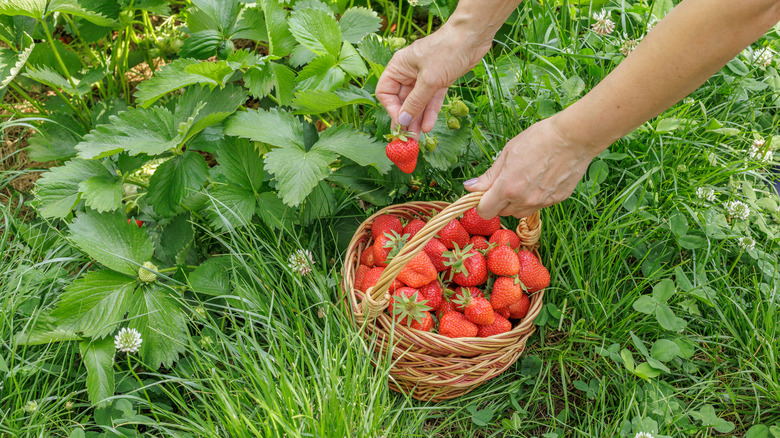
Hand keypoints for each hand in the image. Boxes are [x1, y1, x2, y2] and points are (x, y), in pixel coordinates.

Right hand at [376, 25, 491, 134]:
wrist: (472, 37)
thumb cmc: (447, 51)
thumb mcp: (429, 80)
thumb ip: (415, 102)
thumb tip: (402, 121)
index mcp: (399, 67)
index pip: (386, 92)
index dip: (391, 109)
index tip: (401, 123)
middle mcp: (408, 72)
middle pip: (402, 100)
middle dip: (406, 118)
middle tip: (408, 138)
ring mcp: (424, 77)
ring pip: (417, 102)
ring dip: (418, 119)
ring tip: (418, 138)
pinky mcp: (439, 80)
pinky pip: (431, 100)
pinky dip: (430, 112)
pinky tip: (428, 126)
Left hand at [464, 115, 602, 218]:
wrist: (574, 138)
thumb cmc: (539, 139)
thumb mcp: (508, 153)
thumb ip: (489, 175)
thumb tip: (469, 187)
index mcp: (508, 188)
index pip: (485, 211)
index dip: (481, 203)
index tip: (484, 193)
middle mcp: (524, 200)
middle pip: (502, 212)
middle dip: (499, 201)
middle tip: (505, 181)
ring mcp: (542, 202)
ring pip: (520, 212)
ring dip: (515, 202)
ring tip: (523, 179)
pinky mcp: (556, 200)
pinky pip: (538, 206)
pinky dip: (533, 198)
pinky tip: (539, 180)